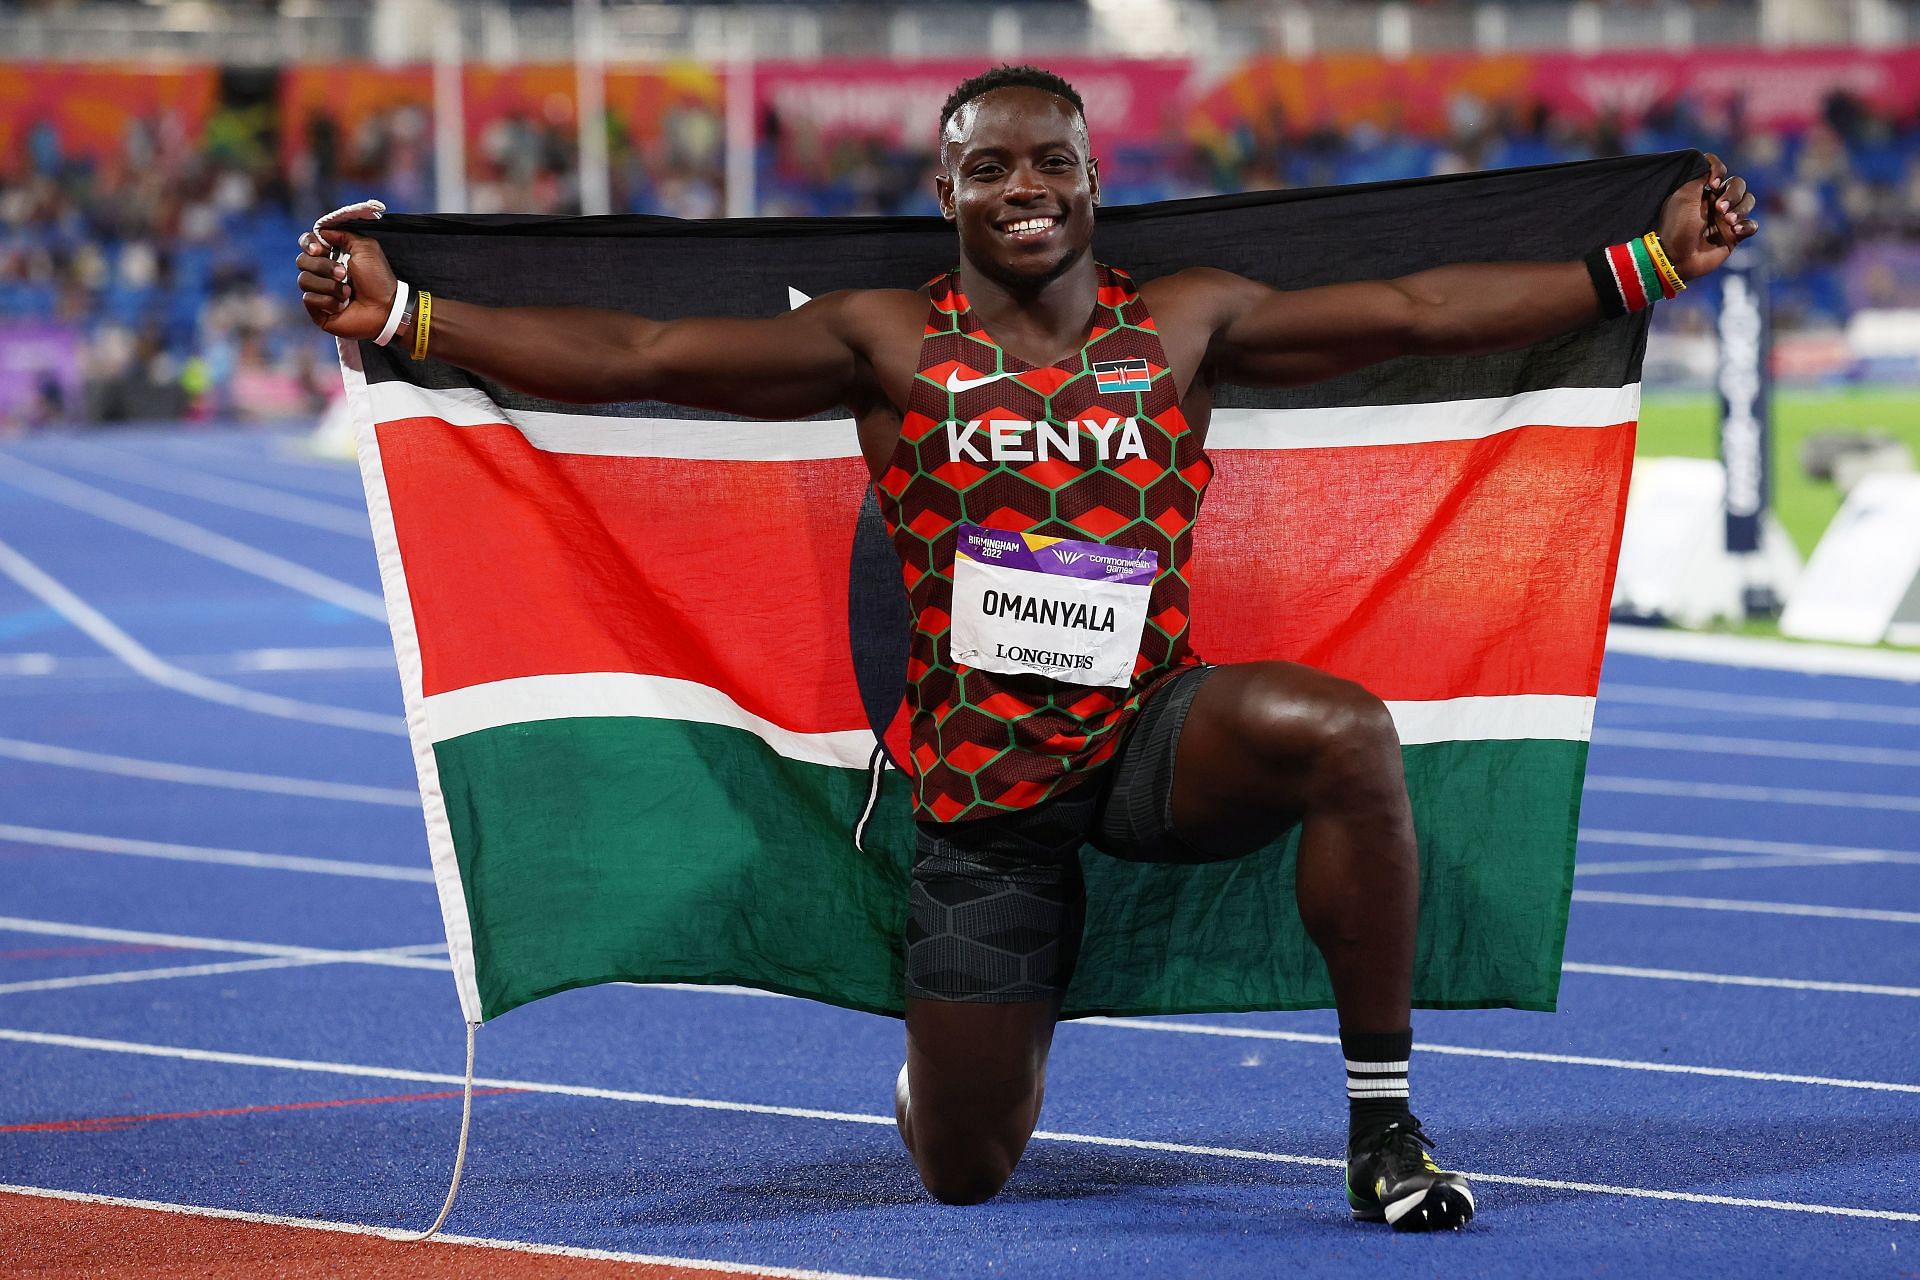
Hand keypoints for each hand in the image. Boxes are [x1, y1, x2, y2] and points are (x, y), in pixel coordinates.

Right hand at [295, 227, 398, 339]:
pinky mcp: (317, 310)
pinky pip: (309, 299)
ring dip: (329, 286)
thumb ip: (344, 235)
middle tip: (343, 274)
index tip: (320, 249)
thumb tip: (321, 231)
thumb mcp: (366, 248)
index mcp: (331, 255)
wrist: (385, 307)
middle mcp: (321, 273)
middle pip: (302, 261)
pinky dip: (328, 301)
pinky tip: (343, 306)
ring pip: (303, 280)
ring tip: (348, 293)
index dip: (308, 244)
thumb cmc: (378, 279)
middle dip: (323, 266)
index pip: (306, 243)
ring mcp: (318, 291)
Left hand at [1656, 152, 1757, 281]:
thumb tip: (1710, 162)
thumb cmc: (1677, 226)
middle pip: (1739, 185)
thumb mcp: (1684, 195)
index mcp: (1702, 191)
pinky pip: (1752, 225)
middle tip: (1719, 208)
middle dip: (1733, 193)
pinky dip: (1747, 225)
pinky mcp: (1734, 236)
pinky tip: (1735, 231)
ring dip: (1741, 208)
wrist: (1675, 258)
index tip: (1712, 183)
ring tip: (1728, 220)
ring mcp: (1726, 219)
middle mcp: (1716, 202)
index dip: (1720, 172)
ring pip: (1748, 202)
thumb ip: (1699, 174)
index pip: (1720, 171)